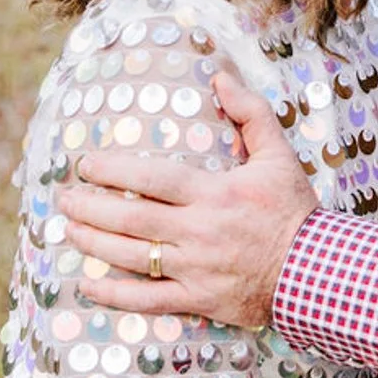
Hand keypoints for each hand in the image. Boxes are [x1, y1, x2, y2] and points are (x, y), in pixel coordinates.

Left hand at [57, 66, 317, 329]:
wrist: (314, 272)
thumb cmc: (294, 210)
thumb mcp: (279, 154)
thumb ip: (250, 112)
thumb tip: (219, 77)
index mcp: (215, 194)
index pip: (152, 180)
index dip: (114, 171)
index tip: (86, 164)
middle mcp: (199, 232)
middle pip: (131, 219)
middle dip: (90, 206)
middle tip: (63, 196)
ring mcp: (195, 269)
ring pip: (131, 257)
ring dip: (93, 243)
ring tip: (67, 227)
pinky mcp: (197, 299)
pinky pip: (147, 300)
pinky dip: (113, 295)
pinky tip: (86, 285)